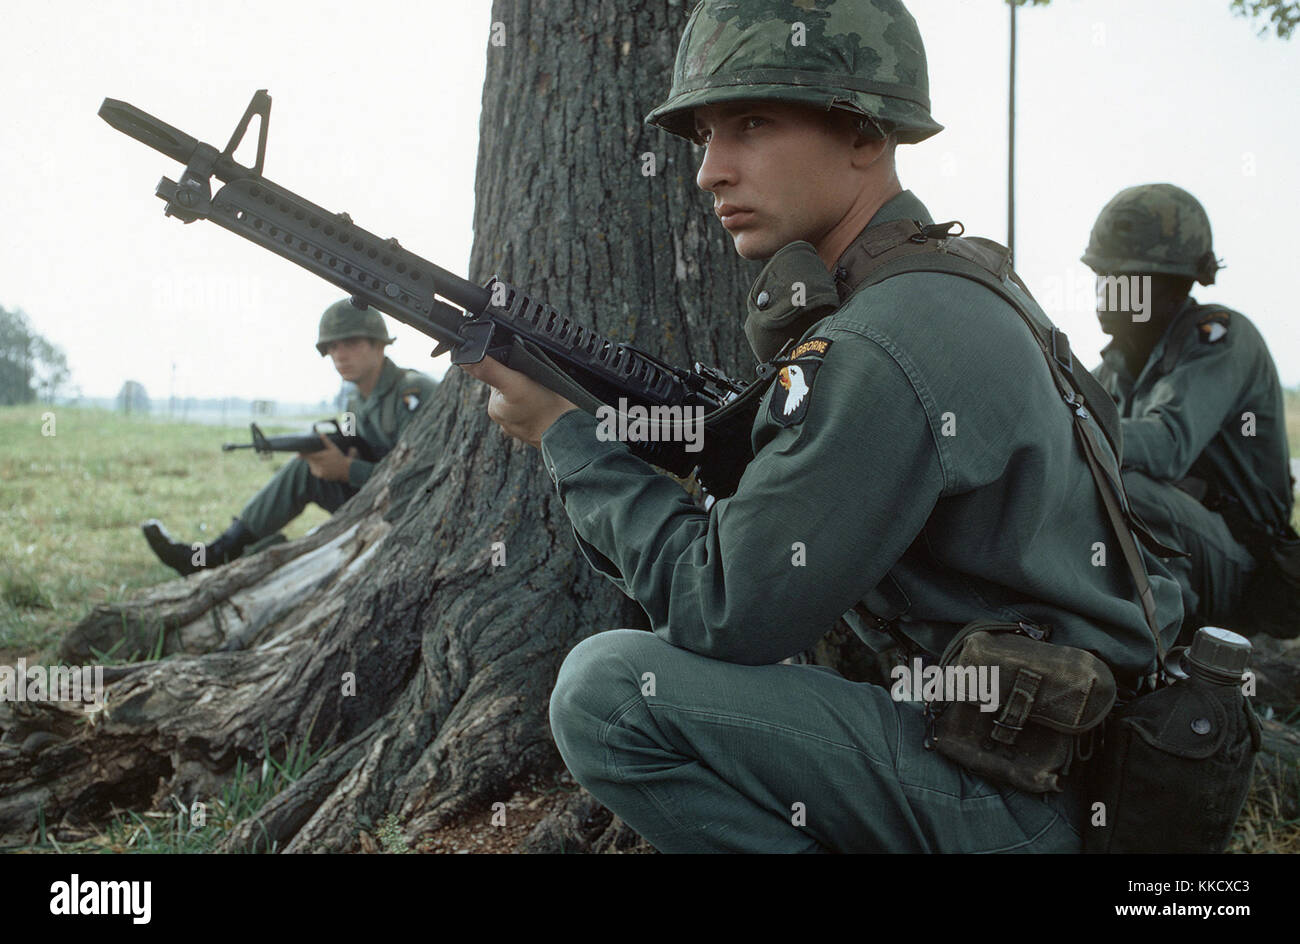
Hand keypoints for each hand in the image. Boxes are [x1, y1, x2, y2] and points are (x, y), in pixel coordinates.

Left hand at [301, 435, 356, 481]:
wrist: (346, 470)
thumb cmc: (340, 458)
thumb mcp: (334, 448)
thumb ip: (326, 442)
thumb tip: (321, 434)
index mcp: (321, 456)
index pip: (308, 456)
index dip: (302, 455)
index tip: (297, 455)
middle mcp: (319, 464)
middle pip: (310, 461)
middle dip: (311, 459)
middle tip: (319, 458)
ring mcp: (320, 470)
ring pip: (312, 466)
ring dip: (314, 464)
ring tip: (324, 462)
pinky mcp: (321, 475)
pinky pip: (315, 471)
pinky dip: (317, 469)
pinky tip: (324, 468)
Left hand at [460, 356, 578, 448]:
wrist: (572, 435)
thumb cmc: (547, 410)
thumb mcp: (516, 384)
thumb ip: (490, 371)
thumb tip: (464, 359)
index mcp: (495, 407)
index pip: (499, 376)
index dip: (514, 368)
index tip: (528, 371)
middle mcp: (505, 420)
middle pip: (512, 387)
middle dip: (524, 381)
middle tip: (540, 381)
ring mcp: (522, 428)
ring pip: (525, 400)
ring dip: (535, 394)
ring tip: (548, 395)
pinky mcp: (537, 433)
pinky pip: (537, 413)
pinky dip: (542, 408)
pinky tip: (551, 407)